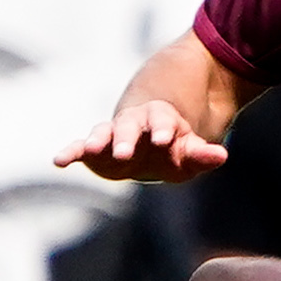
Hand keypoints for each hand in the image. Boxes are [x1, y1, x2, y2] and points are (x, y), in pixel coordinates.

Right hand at [58, 99, 228, 184]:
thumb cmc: (173, 148)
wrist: (149, 144)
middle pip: (128, 127)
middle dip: (125, 138)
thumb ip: (203, 154)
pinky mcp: (95, 150)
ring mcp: (112, 134)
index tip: (163, 138)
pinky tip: (58, 161)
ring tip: (86, 150)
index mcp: (160, 119)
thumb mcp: (190, 152)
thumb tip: (221, 155)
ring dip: (95, 141)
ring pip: (102, 133)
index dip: (162, 129)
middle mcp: (133, 123)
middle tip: (123, 153)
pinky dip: (70, 152)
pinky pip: (80, 149)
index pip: (162, 121)